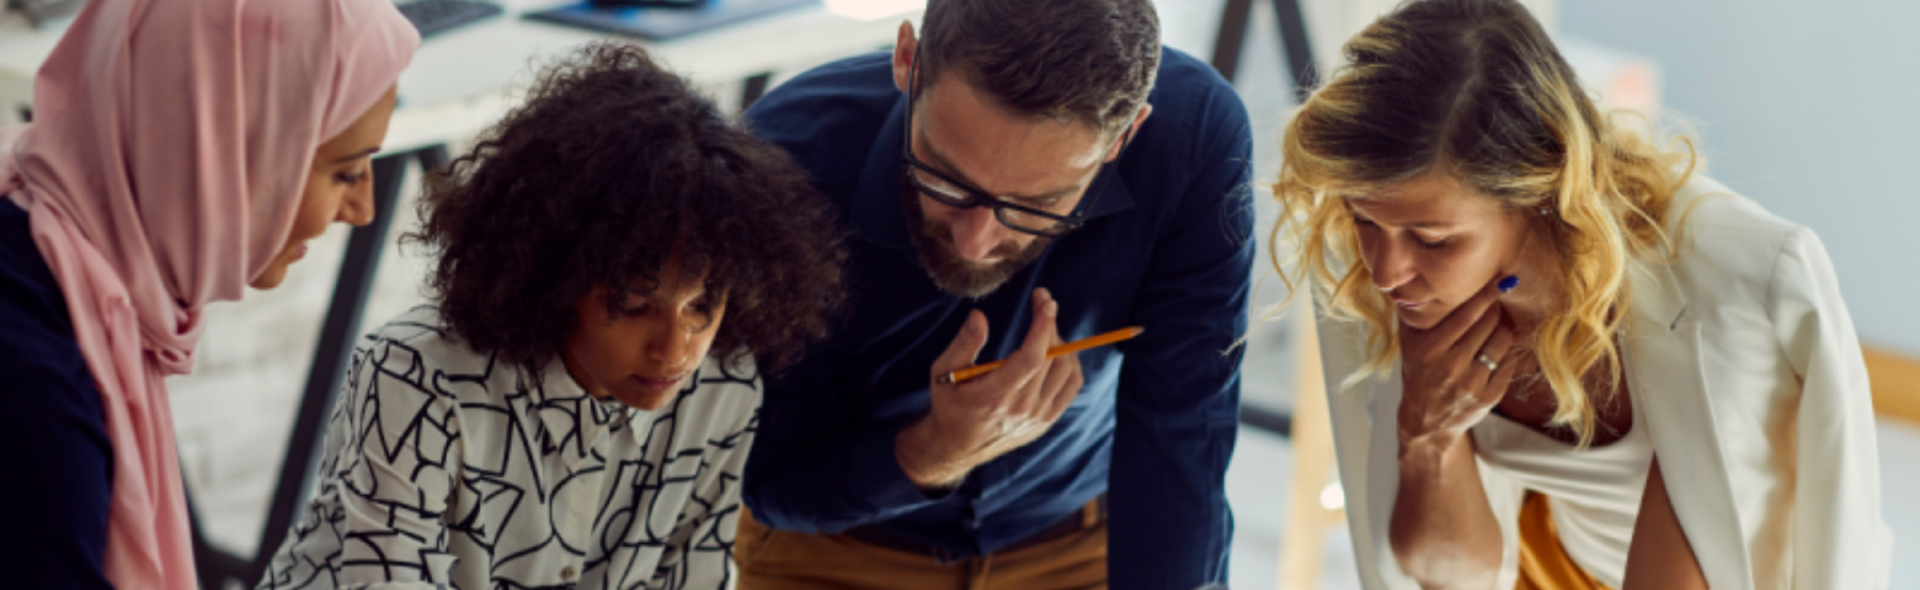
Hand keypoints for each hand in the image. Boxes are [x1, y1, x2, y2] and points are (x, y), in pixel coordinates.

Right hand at [896, 288, 1084, 489]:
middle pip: (1050, 358)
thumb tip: (978, 316)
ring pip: (1065, 369)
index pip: (1031, 358)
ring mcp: (1038, 417)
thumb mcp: (943, 371)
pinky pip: (1071, 385)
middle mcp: (1021, 409)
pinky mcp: (1047, 420)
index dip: (1043, 327)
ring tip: (1044, 326)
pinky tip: (1057, 349)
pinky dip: (1070, 362)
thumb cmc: (950, 403)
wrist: (957, 446)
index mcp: (995, 396)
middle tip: (1043, 301)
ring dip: (1059, 341)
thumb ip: (963, 344)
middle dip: (1049, 323)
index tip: (1045, 302)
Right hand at [1396, 277, 1520, 451]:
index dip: (1487, 294)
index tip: (1502, 279)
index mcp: (1429, 350)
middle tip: (1492, 305)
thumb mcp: (1408, 345)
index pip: (1466, 314)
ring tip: (1491, 330)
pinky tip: (1495, 351)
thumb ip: (1413, 315)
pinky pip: (1509, 362)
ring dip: (1501, 330)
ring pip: (1502, 341)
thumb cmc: (1418, 374)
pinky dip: (1506, 352)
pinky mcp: (1488, 398)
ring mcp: (1471, 384)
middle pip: (1488, 324)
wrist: (1426, 422)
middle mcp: (1451, 367)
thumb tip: (1418, 281)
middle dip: (1493, 310)